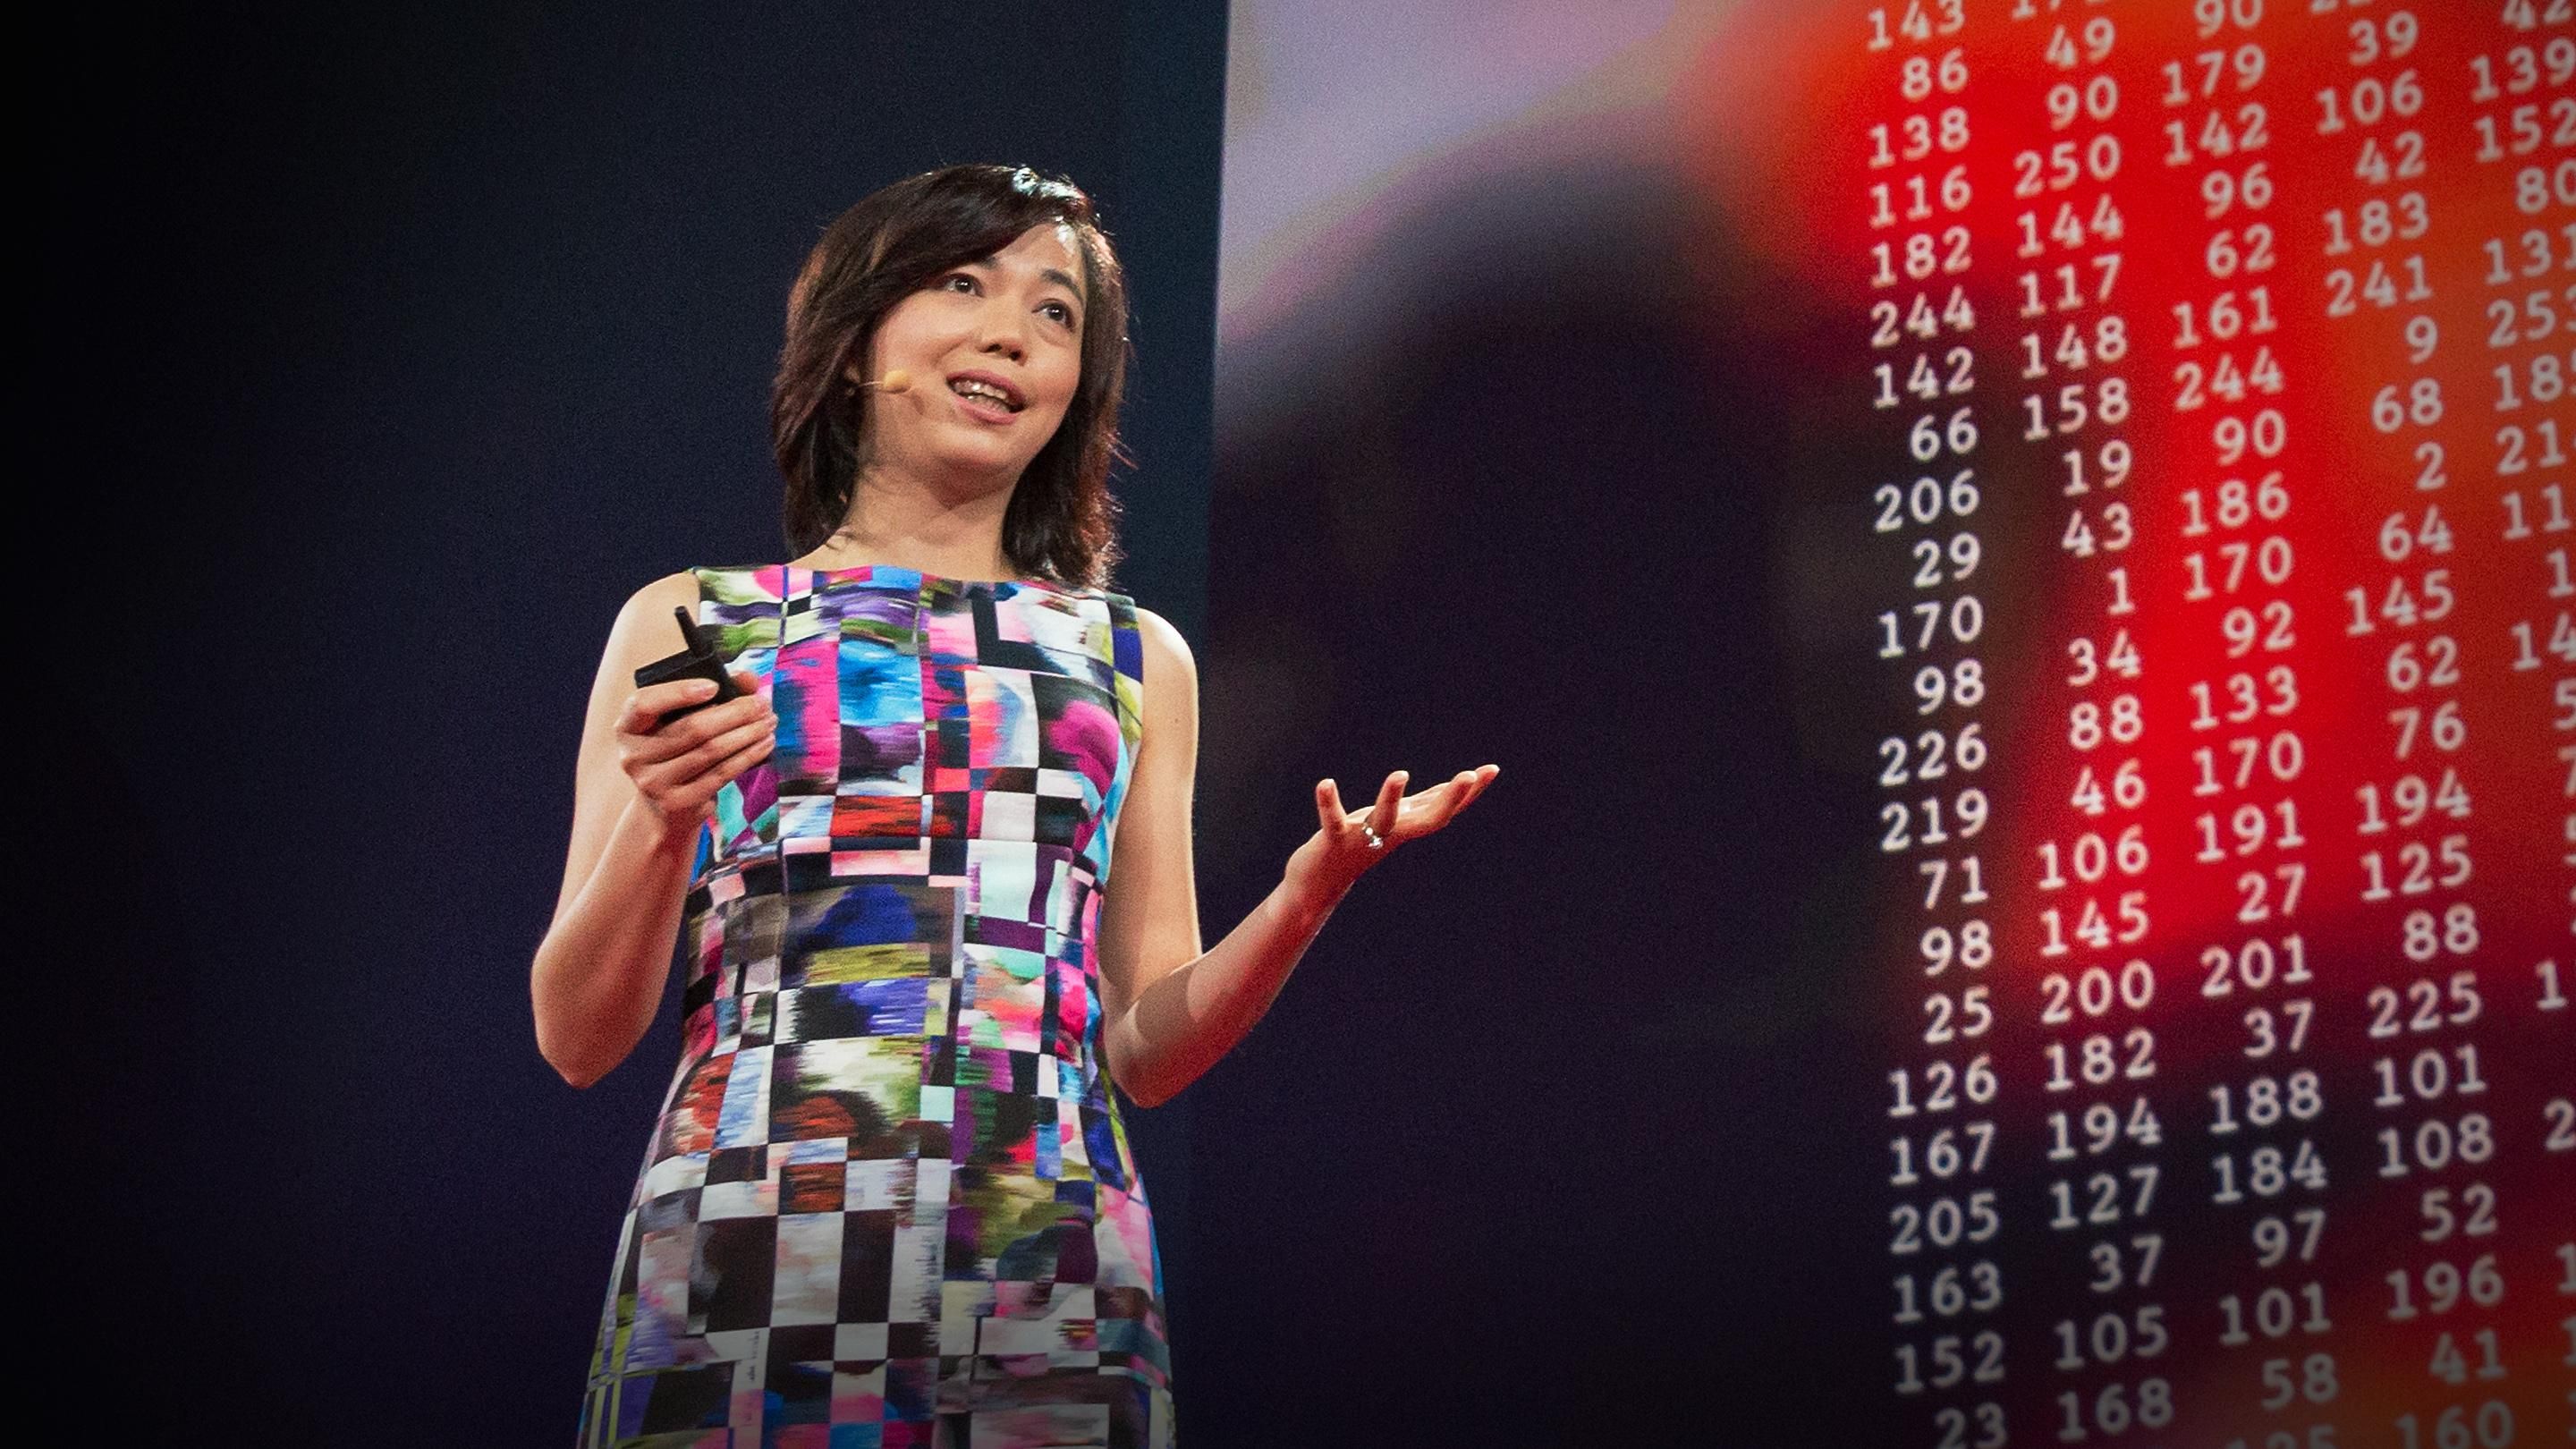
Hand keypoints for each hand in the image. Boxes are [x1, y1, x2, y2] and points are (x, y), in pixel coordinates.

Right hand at [614, 670, 774, 828]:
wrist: (666, 806)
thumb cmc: (677, 750)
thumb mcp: (682, 720)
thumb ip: (715, 693)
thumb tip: (746, 679)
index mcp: (628, 726)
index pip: (644, 704)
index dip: (678, 693)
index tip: (713, 686)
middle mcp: (634, 755)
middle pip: (691, 728)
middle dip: (735, 713)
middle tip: (762, 704)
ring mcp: (653, 783)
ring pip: (710, 751)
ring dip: (747, 734)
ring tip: (769, 722)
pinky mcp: (677, 802)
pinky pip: (720, 774)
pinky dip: (747, 756)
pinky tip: (764, 745)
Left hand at [1286, 763, 1499, 902]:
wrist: (1318, 885)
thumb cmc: (1359, 846)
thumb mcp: (1397, 822)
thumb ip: (1424, 805)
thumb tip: (1459, 786)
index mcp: (1406, 827)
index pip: (1445, 809)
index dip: (1470, 792)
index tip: (1493, 769)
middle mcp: (1391, 834)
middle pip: (1429, 819)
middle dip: (1451, 797)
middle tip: (1469, 774)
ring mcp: (1363, 839)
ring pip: (1384, 819)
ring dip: (1391, 797)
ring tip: (1400, 773)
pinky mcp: (1333, 841)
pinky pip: (1332, 821)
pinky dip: (1329, 803)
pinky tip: (1325, 783)